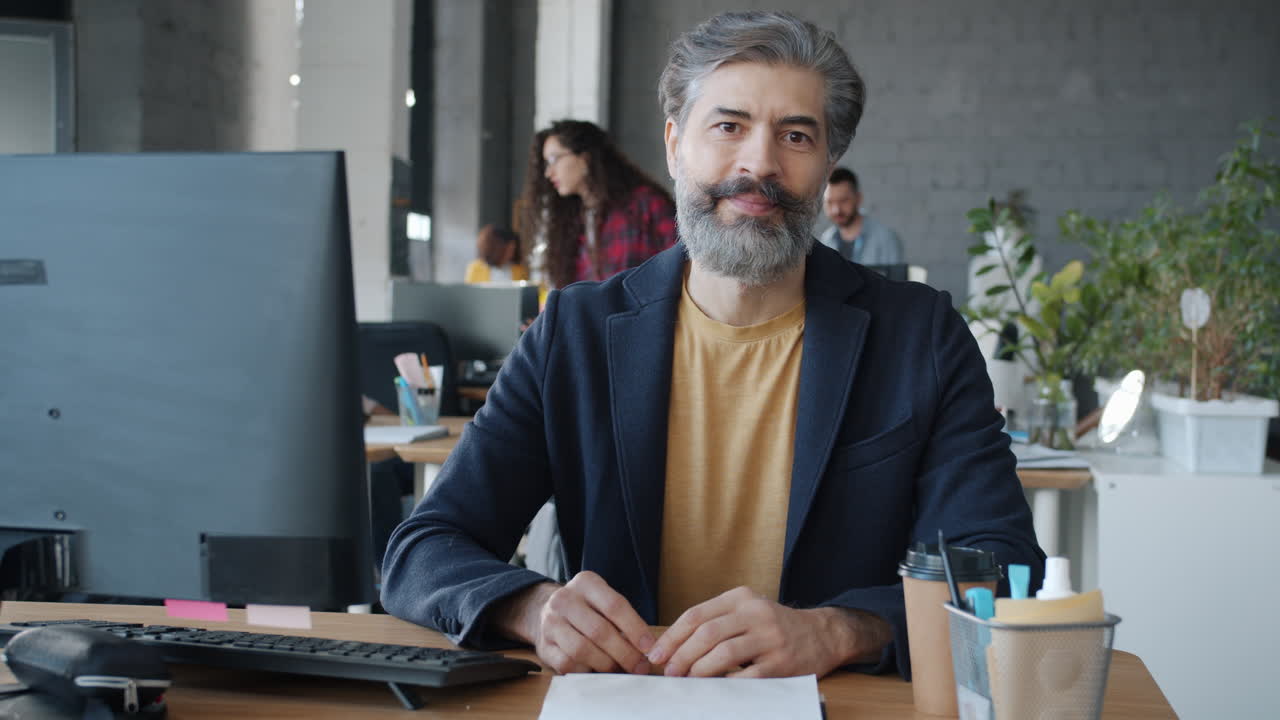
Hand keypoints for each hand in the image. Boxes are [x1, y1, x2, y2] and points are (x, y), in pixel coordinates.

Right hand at [494, 572, 655, 674]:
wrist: (546, 612)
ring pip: (582, 649)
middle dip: (624, 653)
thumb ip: (623, 619)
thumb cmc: (586, 609)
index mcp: (586, 583)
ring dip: (607, 664)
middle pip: (599, 630)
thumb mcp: (603, 601)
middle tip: (639, 666)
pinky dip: (586, 670)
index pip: (614, 605)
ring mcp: (551, 623)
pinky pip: (568, 664)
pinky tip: (596, 669)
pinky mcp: (543, 646)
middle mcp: (564, 599)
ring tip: (620, 669)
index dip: (635, 628)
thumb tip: (647, 648)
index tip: (649, 647)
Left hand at [646, 587, 888, 678]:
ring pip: (724, 653)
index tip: (656, 654)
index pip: (696, 615)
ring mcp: (770, 638)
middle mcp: (755, 613)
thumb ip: (716, 622)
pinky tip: (714, 689)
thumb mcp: (746, 611)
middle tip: (670, 672)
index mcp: (740, 598)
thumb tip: (674, 648)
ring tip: (688, 680)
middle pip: (706, 634)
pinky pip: (746, 676)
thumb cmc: (774, 626)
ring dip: (699, 671)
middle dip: (681, 656)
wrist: (822, 634)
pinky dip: (725, 684)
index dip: (672, 637)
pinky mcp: (781, 663)